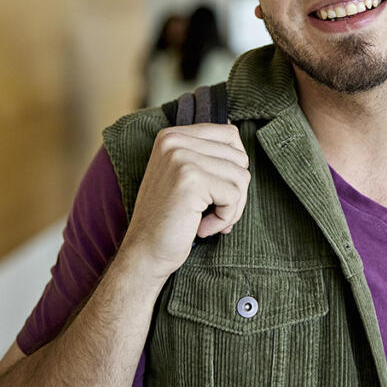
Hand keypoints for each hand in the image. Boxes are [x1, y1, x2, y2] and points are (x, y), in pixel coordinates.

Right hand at [119, 123, 250, 281]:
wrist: (144, 252)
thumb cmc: (170, 218)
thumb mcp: (185, 177)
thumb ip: (208, 156)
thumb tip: (240, 143)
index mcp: (172, 136)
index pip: (230, 135)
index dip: (235, 166)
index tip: (217, 190)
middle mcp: (175, 141)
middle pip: (240, 157)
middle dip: (236, 191)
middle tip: (213, 211)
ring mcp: (181, 158)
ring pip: (241, 177)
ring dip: (232, 207)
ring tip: (206, 220)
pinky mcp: (191, 180)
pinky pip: (233, 196)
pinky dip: (225, 218)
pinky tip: (201, 227)